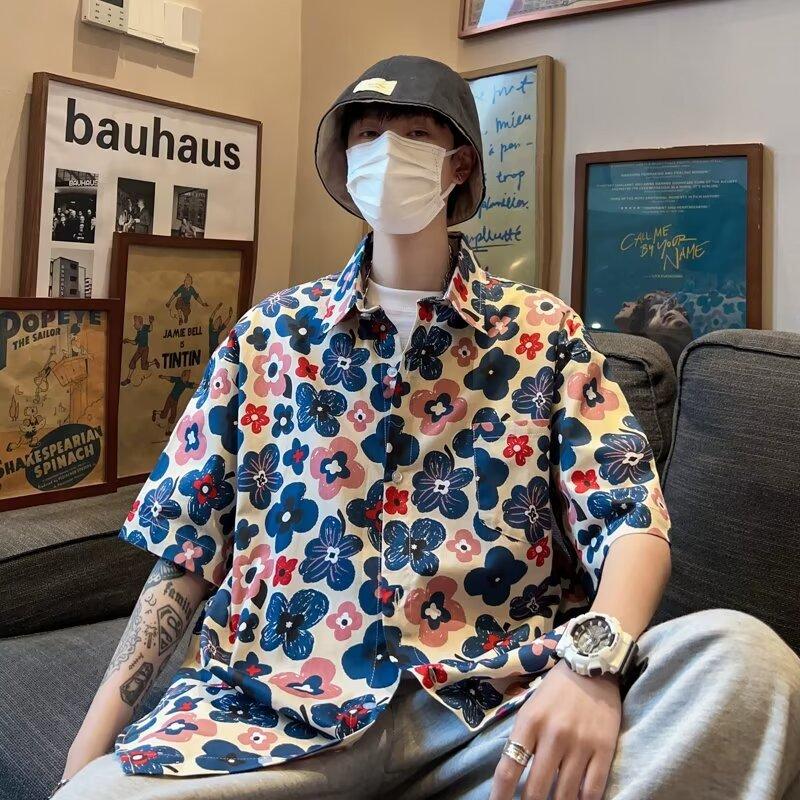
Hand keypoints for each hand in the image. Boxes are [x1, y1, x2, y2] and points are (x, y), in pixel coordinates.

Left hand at [490, 661, 620, 799]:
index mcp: (530, 722)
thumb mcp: (531, 707)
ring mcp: (580, 744)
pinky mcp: (604, 750)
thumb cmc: (556, 689)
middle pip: (536, 789)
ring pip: (565, 795)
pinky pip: (592, 791)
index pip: (509, 768)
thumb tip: (513, 775)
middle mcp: (553, 735)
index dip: (499, 795)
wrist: (593, 667)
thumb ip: (523, 737)